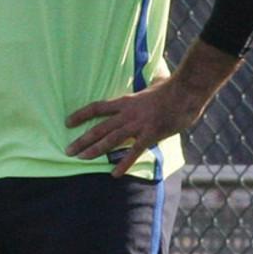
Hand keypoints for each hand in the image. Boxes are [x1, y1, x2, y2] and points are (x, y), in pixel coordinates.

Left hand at [64, 77, 207, 177]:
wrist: (186, 92)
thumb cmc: (171, 88)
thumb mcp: (151, 85)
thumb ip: (145, 87)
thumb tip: (152, 79)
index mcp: (125, 101)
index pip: (96, 108)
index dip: (81, 115)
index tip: (67, 122)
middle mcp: (127, 113)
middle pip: (99, 127)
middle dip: (82, 140)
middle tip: (68, 151)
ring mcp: (138, 125)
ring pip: (111, 139)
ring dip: (95, 150)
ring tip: (81, 159)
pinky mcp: (150, 135)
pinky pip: (134, 152)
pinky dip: (123, 163)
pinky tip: (114, 174)